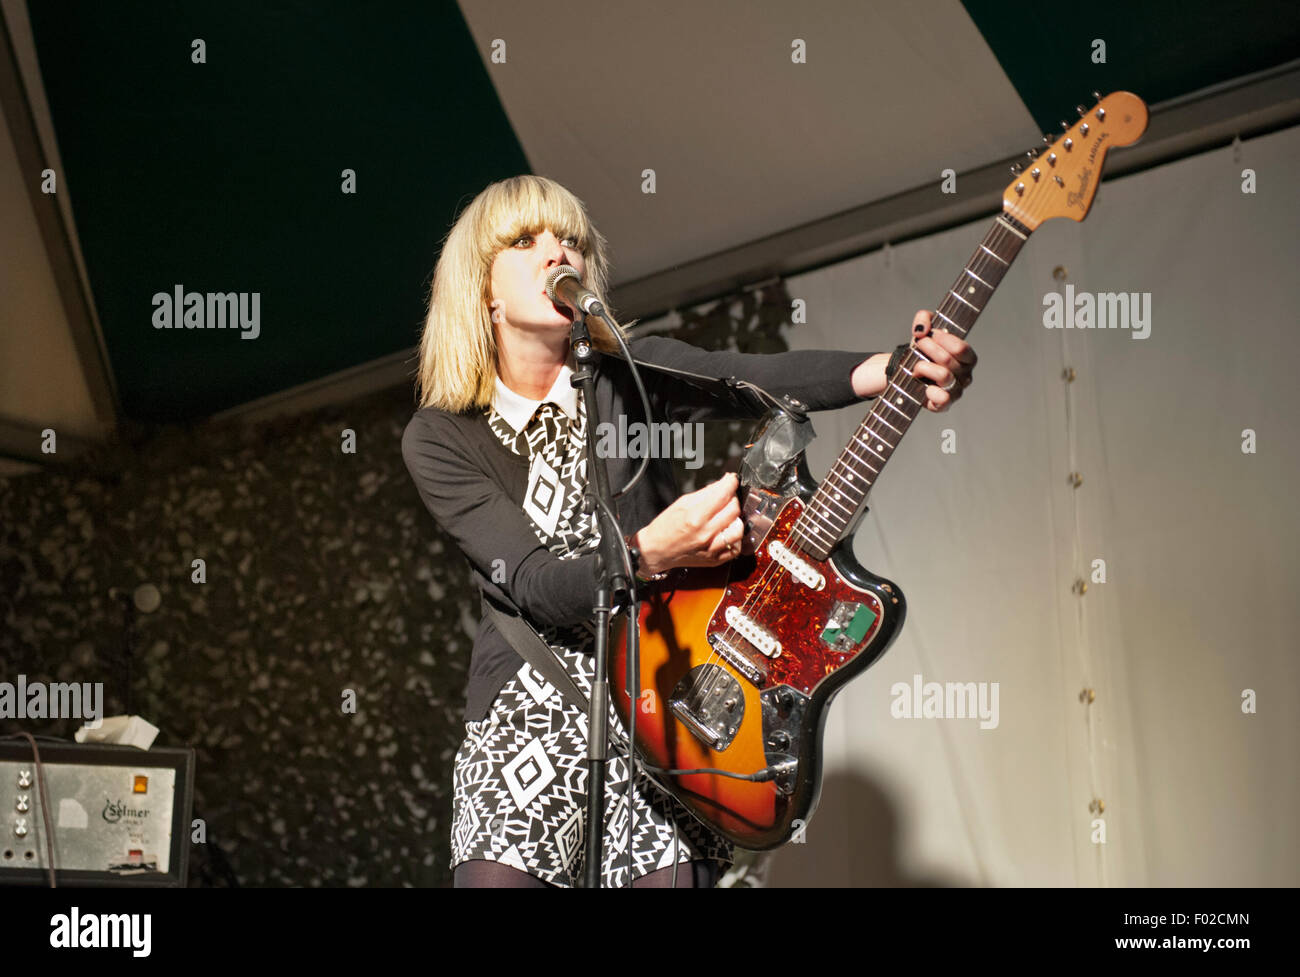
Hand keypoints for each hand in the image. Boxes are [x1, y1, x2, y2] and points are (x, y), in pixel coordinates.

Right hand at [633, 472, 743, 575]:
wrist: (657, 551)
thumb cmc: (665, 527)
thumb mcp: (682, 503)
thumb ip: (705, 493)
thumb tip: (723, 483)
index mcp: (695, 517)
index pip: (723, 495)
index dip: (731, 483)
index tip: (732, 479)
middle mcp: (705, 534)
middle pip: (734, 509)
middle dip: (732, 498)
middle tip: (725, 497)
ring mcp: (712, 549)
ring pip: (739, 528)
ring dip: (735, 519)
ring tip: (725, 516)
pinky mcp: (715, 560)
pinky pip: (736, 547)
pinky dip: (734, 537)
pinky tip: (725, 532)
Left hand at [850, 309, 977, 409]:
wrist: (907, 373)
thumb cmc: (922, 352)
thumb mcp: (923, 329)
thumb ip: (924, 318)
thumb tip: (921, 329)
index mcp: (967, 358)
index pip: (961, 348)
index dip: (941, 339)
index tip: (927, 335)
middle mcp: (966, 375)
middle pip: (948, 360)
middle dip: (928, 349)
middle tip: (918, 346)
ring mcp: (956, 391)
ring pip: (944, 376)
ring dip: (923, 366)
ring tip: (915, 366)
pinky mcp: (943, 405)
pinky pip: (942, 399)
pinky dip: (931, 391)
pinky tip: (923, 385)